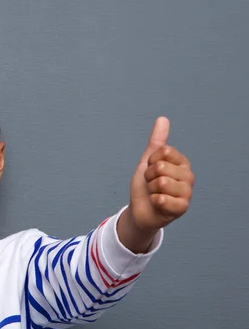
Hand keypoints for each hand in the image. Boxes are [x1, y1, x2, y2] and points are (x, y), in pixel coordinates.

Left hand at [128, 116, 193, 232]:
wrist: (140, 210)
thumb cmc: (146, 186)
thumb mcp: (148, 161)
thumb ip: (157, 141)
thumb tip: (163, 118)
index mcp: (182, 163)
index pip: (164, 151)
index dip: (150, 161)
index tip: (150, 170)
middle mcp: (188, 176)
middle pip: (161, 167)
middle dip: (148, 177)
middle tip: (151, 184)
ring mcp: (187, 193)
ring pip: (161, 182)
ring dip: (151, 189)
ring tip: (154, 194)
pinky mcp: (182, 208)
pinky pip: (162, 199)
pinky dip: (154, 201)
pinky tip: (157, 204)